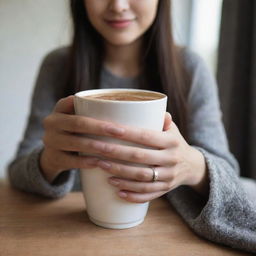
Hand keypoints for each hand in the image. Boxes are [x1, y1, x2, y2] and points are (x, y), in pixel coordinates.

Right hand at [40, 96, 129, 182]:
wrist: (53, 154)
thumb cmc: (75, 132)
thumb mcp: (77, 118)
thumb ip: (93, 112)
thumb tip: (129, 108)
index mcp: (59, 109)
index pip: (72, 101)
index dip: (92, 104)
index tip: (113, 107)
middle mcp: (51, 122)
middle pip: (78, 123)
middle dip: (100, 128)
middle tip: (121, 132)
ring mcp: (50, 141)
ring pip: (74, 143)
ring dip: (96, 146)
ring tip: (113, 149)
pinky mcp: (53, 158)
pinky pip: (70, 161)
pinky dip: (85, 162)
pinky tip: (99, 162)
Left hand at [92, 113, 208, 202]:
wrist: (192, 166)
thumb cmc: (175, 143)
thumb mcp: (173, 129)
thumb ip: (161, 119)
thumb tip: (150, 105)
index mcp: (171, 142)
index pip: (146, 136)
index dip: (127, 133)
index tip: (108, 129)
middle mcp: (171, 159)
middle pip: (139, 157)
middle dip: (116, 153)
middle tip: (97, 149)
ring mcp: (168, 177)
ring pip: (141, 178)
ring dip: (120, 174)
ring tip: (102, 167)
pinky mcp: (165, 189)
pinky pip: (148, 194)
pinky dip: (132, 194)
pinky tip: (117, 191)